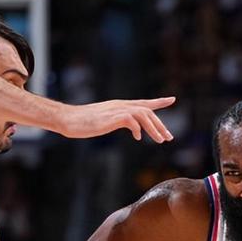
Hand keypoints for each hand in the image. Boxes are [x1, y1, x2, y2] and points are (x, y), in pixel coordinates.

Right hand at [59, 97, 175, 142]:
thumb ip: (121, 122)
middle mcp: (121, 105)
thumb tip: (132, 127)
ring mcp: (116, 110)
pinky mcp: (111, 117)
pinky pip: (131, 121)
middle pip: (147, 111)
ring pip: (143, 114)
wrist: (69, 120)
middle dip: (160, 125)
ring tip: (160, 140)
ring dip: (154, 128)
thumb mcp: (107, 121)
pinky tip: (137, 137)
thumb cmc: (85, 122)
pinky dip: (137, 129)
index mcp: (121, 106)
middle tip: (169, 138)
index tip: (172, 99)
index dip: (159, 101)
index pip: (144, 102)